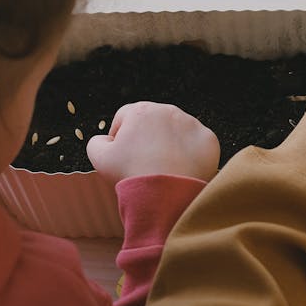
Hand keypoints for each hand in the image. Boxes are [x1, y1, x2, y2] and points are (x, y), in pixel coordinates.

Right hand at [86, 101, 220, 185]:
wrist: (165, 194)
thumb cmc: (131, 174)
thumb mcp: (98, 158)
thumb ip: (97, 142)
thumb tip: (104, 139)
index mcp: (140, 111)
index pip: (125, 118)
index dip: (120, 137)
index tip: (123, 155)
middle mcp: (168, 111)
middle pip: (153, 123)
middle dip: (148, 140)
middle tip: (145, 164)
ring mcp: (191, 124)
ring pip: (177, 132)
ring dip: (170, 145)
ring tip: (164, 169)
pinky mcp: (208, 140)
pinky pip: (196, 145)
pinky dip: (190, 156)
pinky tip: (181, 171)